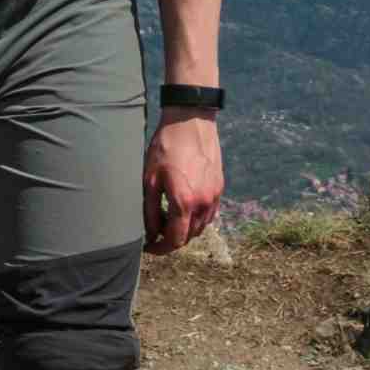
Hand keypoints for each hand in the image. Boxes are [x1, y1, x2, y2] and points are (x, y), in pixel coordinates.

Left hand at [143, 113, 223, 252]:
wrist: (191, 120)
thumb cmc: (166, 146)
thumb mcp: (149, 179)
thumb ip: (150, 210)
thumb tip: (150, 234)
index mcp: (184, 202)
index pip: (175, 240)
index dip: (160, 248)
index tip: (149, 246)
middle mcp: (203, 203)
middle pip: (189, 236)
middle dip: (171, 239)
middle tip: (155, 229)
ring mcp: (214, 196)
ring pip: (201, 227)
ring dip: (185, 229)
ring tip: (167, 216)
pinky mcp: (219, 187)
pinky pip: (209, 213)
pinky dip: (196, 218)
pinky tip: (184, 206)